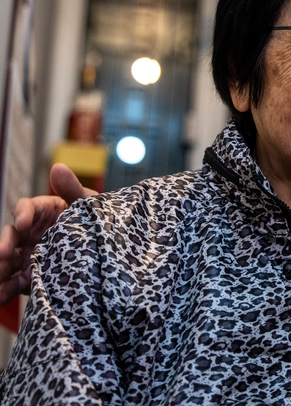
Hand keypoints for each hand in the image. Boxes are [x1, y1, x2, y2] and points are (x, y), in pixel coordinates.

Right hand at [0, 164, 94, 303]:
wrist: (108, 251)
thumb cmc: (97, 219)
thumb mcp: (89, 204)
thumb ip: (72, 189)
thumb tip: (58, 167)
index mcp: (44, 211)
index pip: (26, 208)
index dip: (22, 215)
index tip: (24, 223)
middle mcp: (31, 233)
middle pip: (10, 236)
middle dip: (4, 244)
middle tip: (4, 253)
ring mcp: (29, 254)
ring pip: (7, 260)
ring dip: (0, 268)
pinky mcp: (31, 275)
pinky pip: (14, 282)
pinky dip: (6, 289)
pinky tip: (2, 296)